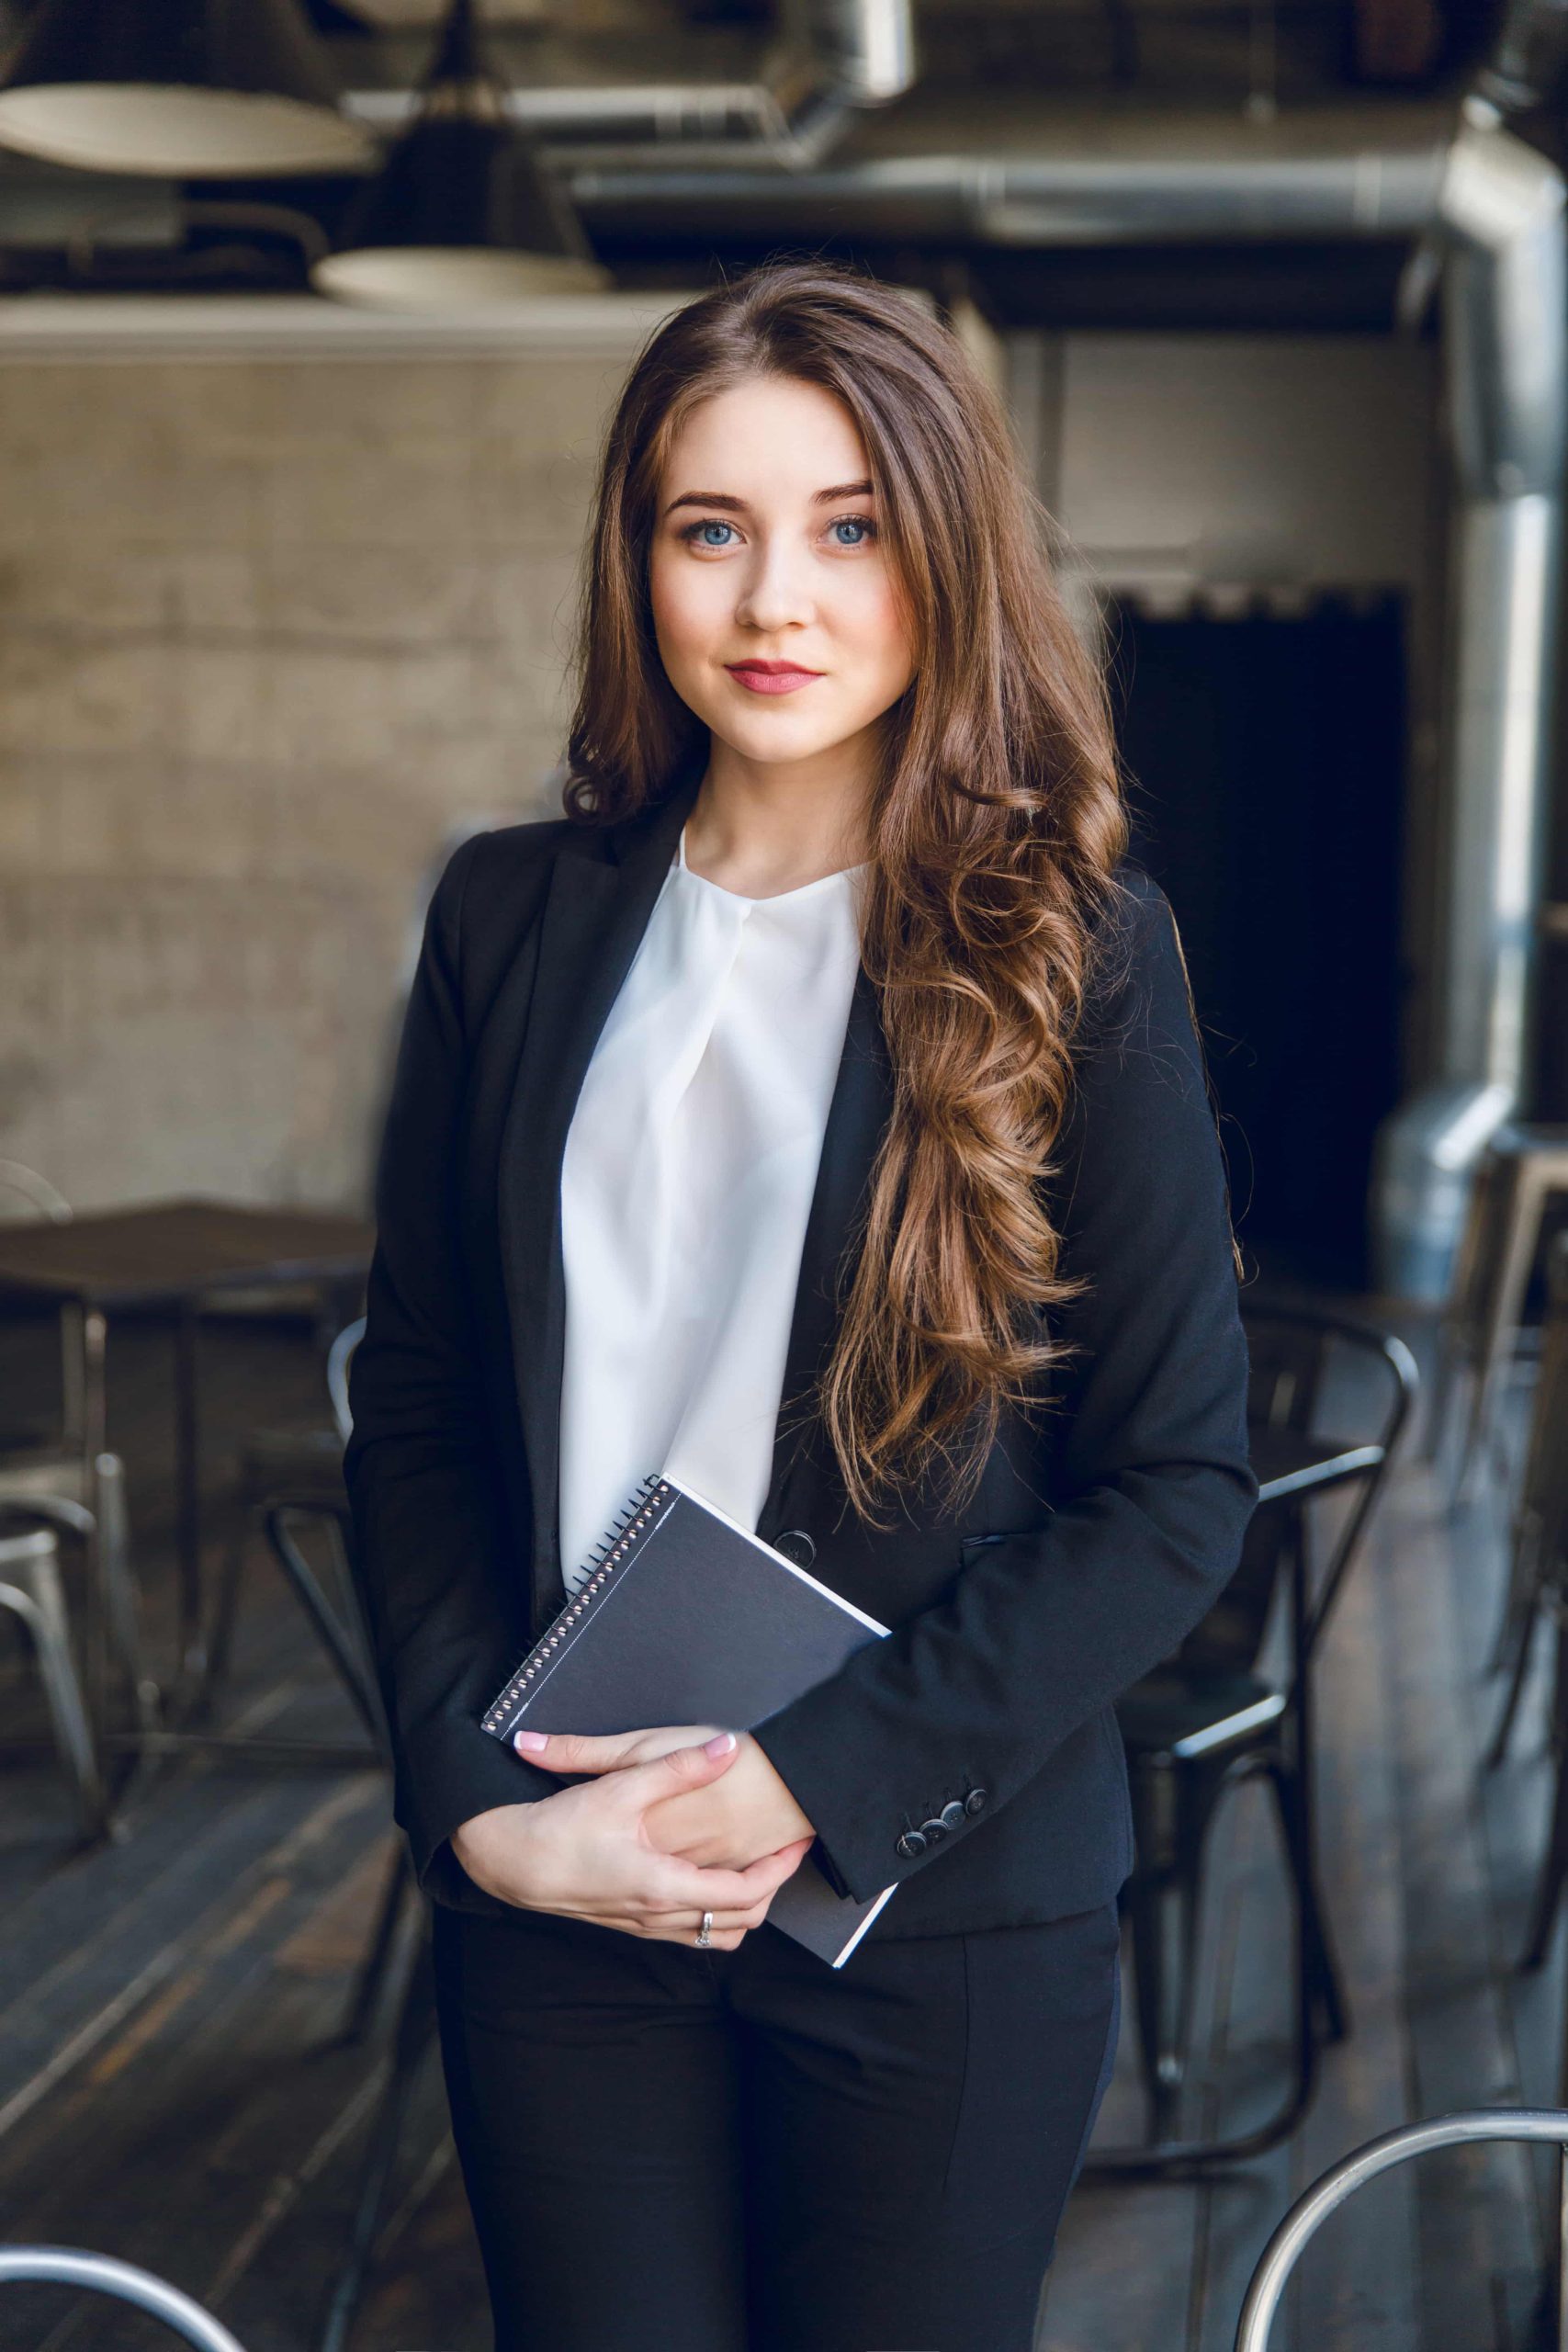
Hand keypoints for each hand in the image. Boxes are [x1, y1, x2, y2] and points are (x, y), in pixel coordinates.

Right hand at [451, 1731, 812, 1948]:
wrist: (508, 1862)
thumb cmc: (560, 1827)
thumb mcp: (620, 1787)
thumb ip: (678, 1769)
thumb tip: (726, 1749)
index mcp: (663, 1887)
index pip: (745, 1895)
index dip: (780, 1870)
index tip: (798, 1843)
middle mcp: (658, 1917)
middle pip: (739, 1923)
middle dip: (770, 1890)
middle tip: (785, 1853)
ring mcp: (644, 1925)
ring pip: (714, 1934)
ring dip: (742, 1906)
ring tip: (755, 1866)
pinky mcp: (630, 1922)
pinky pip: (688, 1932)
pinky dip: (712, 1911)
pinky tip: (709, 1876)